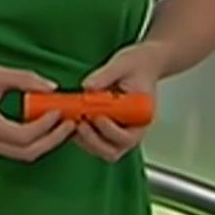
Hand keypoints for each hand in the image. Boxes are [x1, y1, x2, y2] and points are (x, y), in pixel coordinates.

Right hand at [0, 65, 74, 161]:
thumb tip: (52, 88)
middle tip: (71, 124)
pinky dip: (33, 141)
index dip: (46, 126)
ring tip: (62, 124)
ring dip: (46, 142)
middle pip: (28, 153)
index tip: (59, 110)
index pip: (24, 136)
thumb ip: (25, 80)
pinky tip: (44, 126)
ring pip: (23, 155)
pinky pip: (15, 150)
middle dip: (54, 140)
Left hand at [73, 43, 166, 162]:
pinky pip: (94, 141)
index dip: (110, 131)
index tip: (97, 116)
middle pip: (113, 151)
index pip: (128, 137)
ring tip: (73, 120)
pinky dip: (82, 136)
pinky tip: (72, 120)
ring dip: (86, 140)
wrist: (142, 64)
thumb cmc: (137, 65)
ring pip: (102, 150)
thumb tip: (87, 87)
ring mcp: (120, 132)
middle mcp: (133, 130)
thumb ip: (106, 75)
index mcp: (142, 116)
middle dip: (93, 140)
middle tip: (79, 123)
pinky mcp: (108, 130)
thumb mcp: (122, 63)